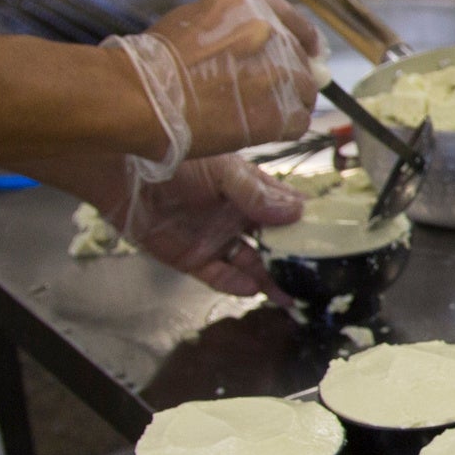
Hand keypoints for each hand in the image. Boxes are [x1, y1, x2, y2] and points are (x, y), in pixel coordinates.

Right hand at [102, 0, 325, 174]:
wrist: (140, 98)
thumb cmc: (154, 64)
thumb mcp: (195, 22)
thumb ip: (234, 28)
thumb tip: (261, 42)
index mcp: (248, 4)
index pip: (293, 21)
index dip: (302, 40)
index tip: (308, 53)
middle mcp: (269, 34)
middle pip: (300, 58)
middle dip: (290, 75)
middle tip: (271, 93)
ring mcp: (276, 73)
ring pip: (303, 91)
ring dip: (287, 103)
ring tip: (257, 113)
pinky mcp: (276, 112)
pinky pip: (298, 121)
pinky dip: (284, 127)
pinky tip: (261, 129)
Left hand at [103, 154, 306, 298]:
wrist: (121, 170)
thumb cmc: (176, 158)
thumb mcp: (224, 171)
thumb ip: (257, 194)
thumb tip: (297, 213)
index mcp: (248, 190)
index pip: (285, 211)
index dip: (307, 227)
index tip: (333, 244)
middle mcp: (235, 217)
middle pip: (272, 244)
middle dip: (294, 262)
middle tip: (318, 281)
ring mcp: (214, 239)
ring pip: (250, 264)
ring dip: (270, 279)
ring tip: (291, 295)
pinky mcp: (190, 258)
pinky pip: (218, 276)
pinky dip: (234, 283)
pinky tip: (250, 287)